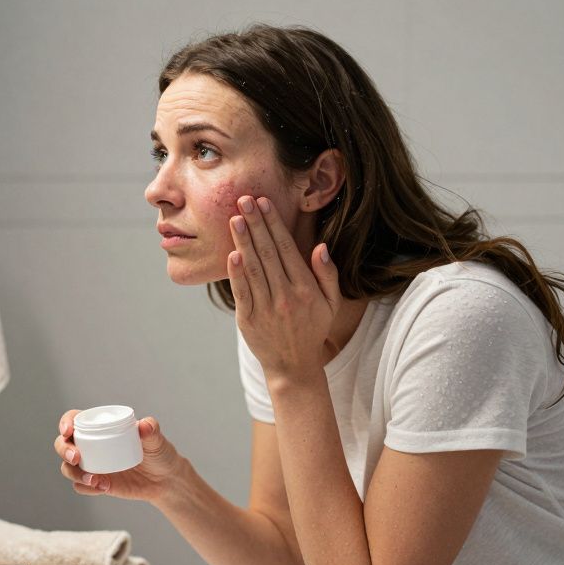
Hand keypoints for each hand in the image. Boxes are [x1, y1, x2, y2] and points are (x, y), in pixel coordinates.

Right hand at [53, 410, 185, 501]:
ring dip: (74, 473)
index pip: (74, 420)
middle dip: (64, 450)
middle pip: (63, 444)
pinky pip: (81, 487)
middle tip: (77, 458)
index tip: (68, 430)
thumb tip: (145, 425)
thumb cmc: (159, 454)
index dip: (65, 422)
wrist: (165, 480)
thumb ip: (151, 430)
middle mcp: (91, 445)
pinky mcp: (96, 483)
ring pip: (67, 467)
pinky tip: (103, 487)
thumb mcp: (156, 440)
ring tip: (94, 480)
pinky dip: (86, 487)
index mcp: (100, 427)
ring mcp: (92, 465)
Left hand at [228, 195, 340, 379]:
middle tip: (244, 199)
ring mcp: (266, 308)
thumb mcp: (331, 303)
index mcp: (306, 289)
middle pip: (268, 253)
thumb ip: (328, 274)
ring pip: (253, 269)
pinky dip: (236, 274)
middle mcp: (286, 296)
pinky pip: (242, 292)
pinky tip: (232, 254)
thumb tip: (320, 247)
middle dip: (255, 224)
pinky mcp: (248, 320)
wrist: (293, 365)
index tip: (264, 203)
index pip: (287, 248)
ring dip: (244, 241)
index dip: (274, 224)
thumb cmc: (312, 328)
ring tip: (235, 218)